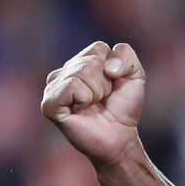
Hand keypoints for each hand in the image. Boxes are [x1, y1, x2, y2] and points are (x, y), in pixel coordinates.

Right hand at [41, 41, 145, 169]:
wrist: (119, 137)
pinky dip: (85, 98)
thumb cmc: (123, 107)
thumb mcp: (134, 74)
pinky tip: (81, 109)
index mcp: (79, 62)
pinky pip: (72, 85)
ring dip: (97, 92)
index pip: (98, 48)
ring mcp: (53, 88)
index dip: (114, 67)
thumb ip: (125, 55)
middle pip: (91, 60)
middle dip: (105, 83)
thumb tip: (107, 66)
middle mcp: (63, 73)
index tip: (113, 85)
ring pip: (82, 71)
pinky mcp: (50, 104)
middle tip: (102, 99)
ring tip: (92, 105)